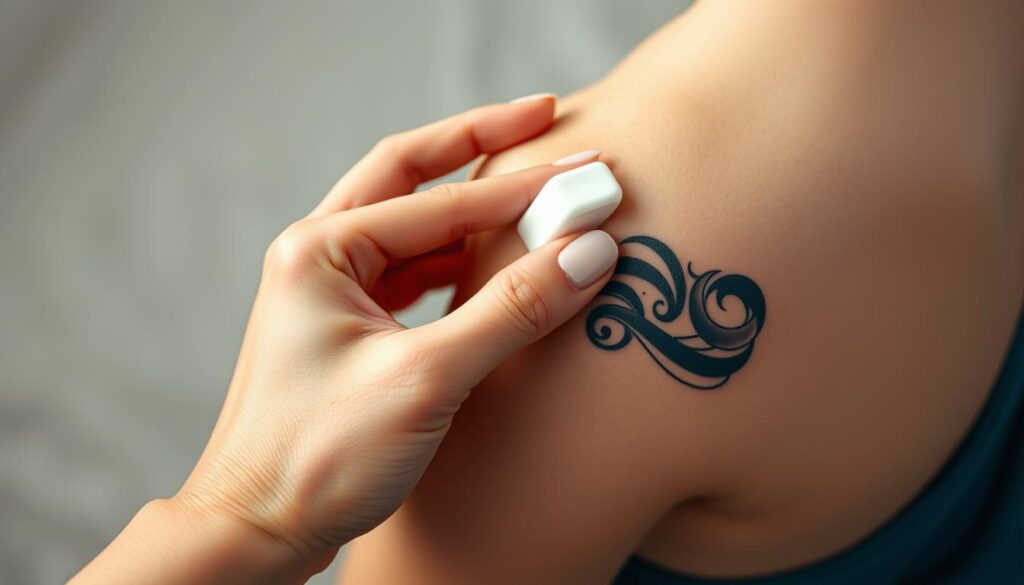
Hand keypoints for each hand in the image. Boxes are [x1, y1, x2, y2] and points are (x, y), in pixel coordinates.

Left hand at [170, 97, 618, 574]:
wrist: (257, 530)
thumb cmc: (317, 459)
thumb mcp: (425, 379)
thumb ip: (510, 311)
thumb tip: (587, 253)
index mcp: (319, 251)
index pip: (439, 199)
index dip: (520, 186)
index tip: (585, 168)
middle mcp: (317, 258)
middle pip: (409, 178)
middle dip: (478, 145)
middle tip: (543, 116)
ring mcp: (329, 293)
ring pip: (411, 225)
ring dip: (471, 208)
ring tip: (532, 189)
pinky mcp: (347, 330)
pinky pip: (410, 273)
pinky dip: (457, 260)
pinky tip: (492, 261)